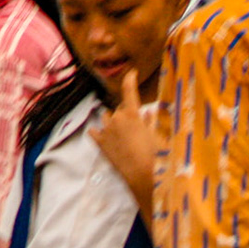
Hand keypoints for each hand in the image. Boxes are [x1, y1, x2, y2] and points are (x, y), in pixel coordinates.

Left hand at [89, 68, 157, 196]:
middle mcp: (117, 118)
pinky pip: (94, 131)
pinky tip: (101, 135)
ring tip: (120, 131)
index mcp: (132, 114)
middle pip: (120, 108)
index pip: (129, 90)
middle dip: (126, 113)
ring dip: (112, 121)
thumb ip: (150, 121)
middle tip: (135, 125)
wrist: (139, 174)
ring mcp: (106, 130)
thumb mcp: (154, 135)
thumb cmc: (151, 154)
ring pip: (106, 117)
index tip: (131, 74)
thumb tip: (149, 111)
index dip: (130, 79)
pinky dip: (97, 132)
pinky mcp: (100, 143)